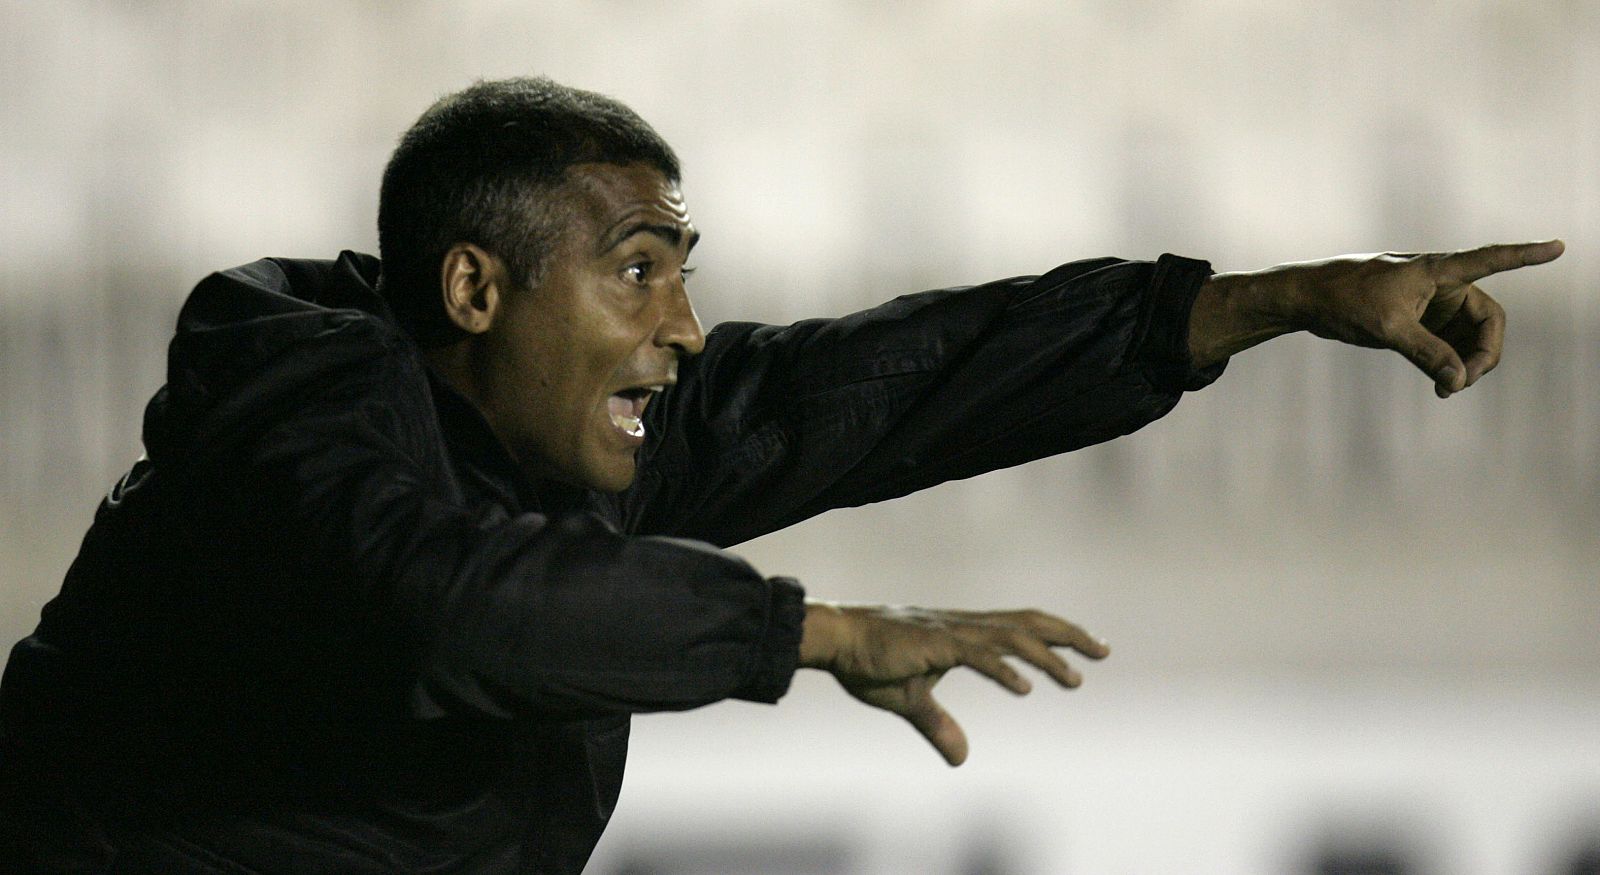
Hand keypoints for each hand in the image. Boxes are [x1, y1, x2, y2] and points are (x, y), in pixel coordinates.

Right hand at [799, 602, 1108, 765]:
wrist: (837, 639)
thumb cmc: (870, 663)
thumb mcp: (910, 701)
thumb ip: (939, 725)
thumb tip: (962, 759)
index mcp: (962, 633)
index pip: (1019, 628)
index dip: (1055, 636)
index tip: (1087, 650)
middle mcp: (963, 626)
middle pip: (1028, 624)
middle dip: (1068, 636)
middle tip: (1103, 651)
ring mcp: (950, 632)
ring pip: (1010, 638)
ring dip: (1046, 658)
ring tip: (1075, 680)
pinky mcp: (935, 643)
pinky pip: (976, 654)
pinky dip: (1003, 670)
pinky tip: (1024, 688)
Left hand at [1189, 240, 1563, 395]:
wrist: (1307, 299)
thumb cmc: (1344, 300)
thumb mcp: (1388, 328)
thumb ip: (1427, 354)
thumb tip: (1458, 381)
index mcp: (1437, 271)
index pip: (1491, 260)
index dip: (1526, 256)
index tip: (1559, 247)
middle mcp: (1441, 283)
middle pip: (1488, 319)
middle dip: (1484, 352)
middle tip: (1462, 383)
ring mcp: (1431, 303)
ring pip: (1470, 336)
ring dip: (1467, 363)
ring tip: (1447, 388)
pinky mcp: (1419, 320)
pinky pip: (1450, 343)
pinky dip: (1450, 364)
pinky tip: (1441, 384)